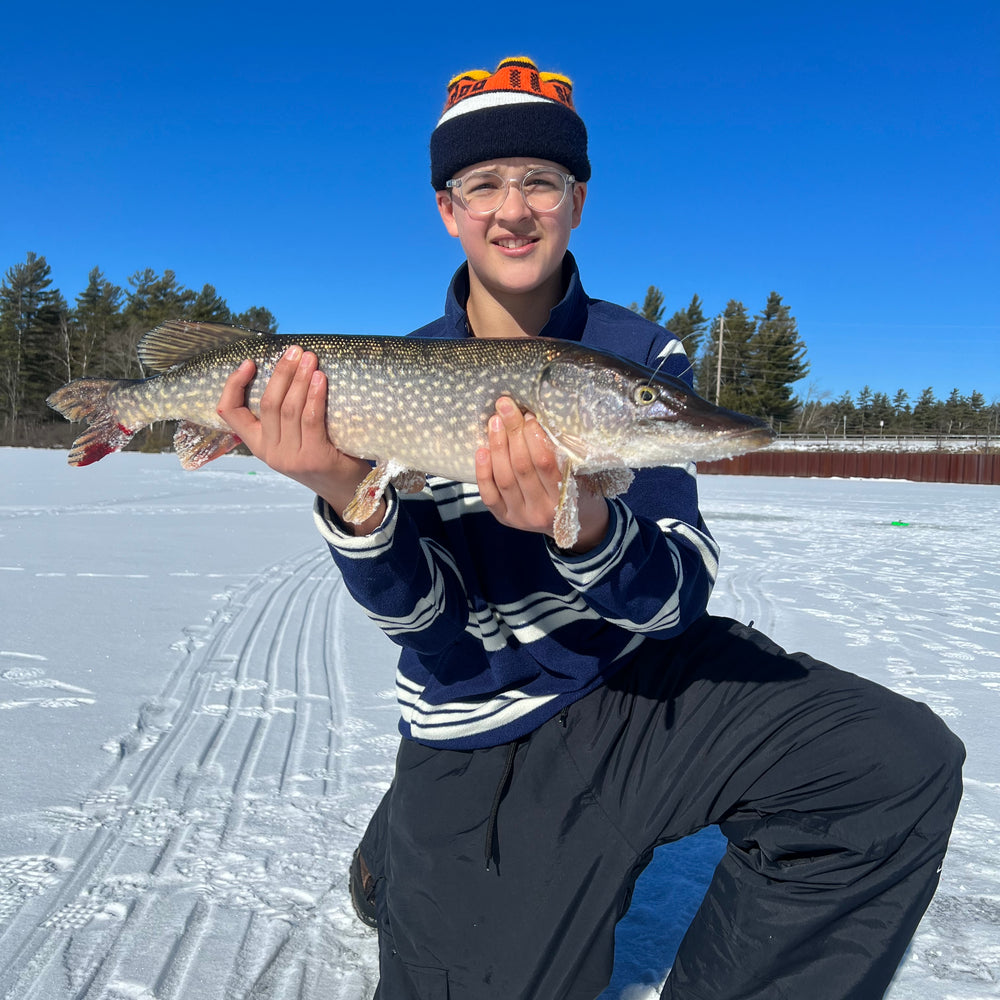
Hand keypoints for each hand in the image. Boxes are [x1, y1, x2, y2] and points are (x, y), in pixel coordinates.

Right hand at [216, 347, 383, 532]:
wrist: (346, 489)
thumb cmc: (321, 454)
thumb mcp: (293, 438)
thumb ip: (284, 415)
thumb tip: (290, 369)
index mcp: (257, 445)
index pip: (230, 413)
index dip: (234, 386)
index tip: (249, 363)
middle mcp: (269, 452)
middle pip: (267, 403)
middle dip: (281, 373)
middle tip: (295, 351)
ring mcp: (290, 457)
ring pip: (288, 409)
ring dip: (299, 379)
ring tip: (310, 359)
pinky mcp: (313, 458)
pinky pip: (310, 420)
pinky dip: (314, 396)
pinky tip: (320, 379)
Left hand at [476, 397, 608, 550]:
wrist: (579, 525)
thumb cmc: (581, 492)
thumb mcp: (582, 476)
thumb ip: (565, 455)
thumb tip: (539, 419)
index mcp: (564, 499)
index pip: (545, 462)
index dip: (534, 436)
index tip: (529, 415)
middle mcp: (540, 510)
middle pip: (521, 467)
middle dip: (512, 433)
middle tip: (505, 407)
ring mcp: (520, 516)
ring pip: (503, 478)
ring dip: (497, 446)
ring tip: (494, 422)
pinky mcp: (504, 518)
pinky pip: (489, 494)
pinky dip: (483, 471)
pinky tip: (482, 449)